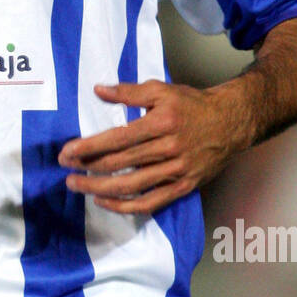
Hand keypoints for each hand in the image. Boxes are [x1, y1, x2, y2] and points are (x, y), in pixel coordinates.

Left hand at [58, 80, 240, 214]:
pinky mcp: (183, 187)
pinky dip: (125, 206)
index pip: (118, 138)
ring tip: (77, 186)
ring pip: (132, 186)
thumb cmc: (193, 105)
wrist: (231, 123)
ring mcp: (177, 171)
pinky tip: (104, 202)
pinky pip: (150, 203)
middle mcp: (169, 148)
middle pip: (121, 163)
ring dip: (100, 188)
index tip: (68, 152)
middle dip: (88, 167)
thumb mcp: (162, 90)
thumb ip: (129, 92)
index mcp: (161, 122)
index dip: (90, 147)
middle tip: (65, 168)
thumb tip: (99, 90)